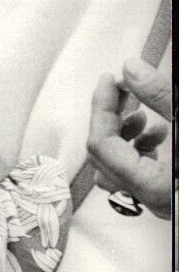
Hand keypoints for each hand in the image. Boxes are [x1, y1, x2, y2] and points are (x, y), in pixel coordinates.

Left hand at [87, 64, 172, 218]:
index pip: (102, 144)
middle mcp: (154, 201)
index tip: (109, 80)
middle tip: (123, 90)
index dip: (102, 106)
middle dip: (111, 117)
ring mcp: (161, 201)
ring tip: (143, 114)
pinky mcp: (169, 196)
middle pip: (104, 156)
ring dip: (124, 134)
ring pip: (116, 167)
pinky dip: (139, 148)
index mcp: (156, 188)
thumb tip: (131, 70)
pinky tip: (159, 132)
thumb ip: (163, 97)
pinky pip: (136, 174)